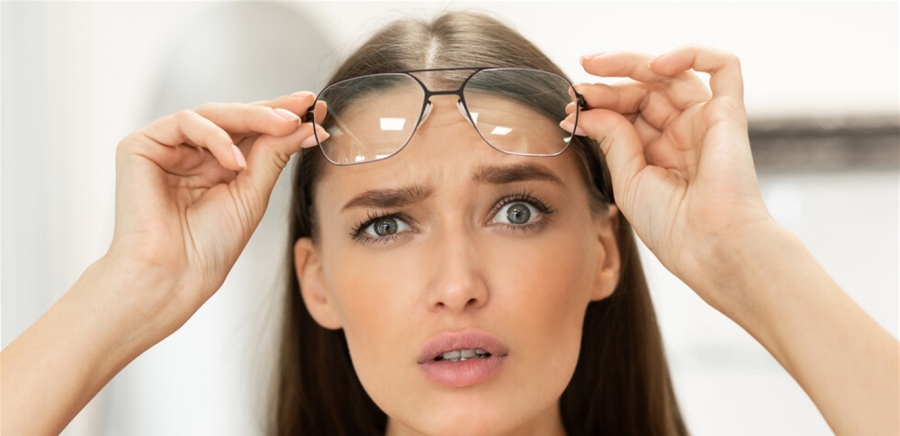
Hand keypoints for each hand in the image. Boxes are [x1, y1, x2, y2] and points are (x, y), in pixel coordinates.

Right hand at [107, 93, 326, 337]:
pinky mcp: (140, 145)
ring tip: (284, 127)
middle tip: (306, 107)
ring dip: (254, 117)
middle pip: (236, 116)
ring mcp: (166, 146)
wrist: (174, 276)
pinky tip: (236, 161)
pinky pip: (185, 122)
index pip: (253, 131)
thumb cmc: (210, 246)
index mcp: (218, 163)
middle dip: (275, 109)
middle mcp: (192, 151)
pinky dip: (216, 137)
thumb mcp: (254, 193)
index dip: (285, 118)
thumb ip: (274, 155)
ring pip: (214, 112)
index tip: (319, 110)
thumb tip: (306, 124)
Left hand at [563, 45, 771, 304]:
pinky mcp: (729, 114)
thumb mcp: (627, 179)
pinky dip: (692, 54)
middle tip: (579, 86)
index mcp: (659, 152)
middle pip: (645, 91)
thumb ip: (610, 138)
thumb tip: (585, 109)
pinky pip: (723, 68)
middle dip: (609, 84)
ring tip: (598, 68)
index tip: (569, 110)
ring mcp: (706, 122)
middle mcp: (684, 134)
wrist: (709, 246)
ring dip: (633, 65)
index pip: (628, 112)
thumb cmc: (672, 226)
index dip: (600, 105)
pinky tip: (657, 66)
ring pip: (672, 75)